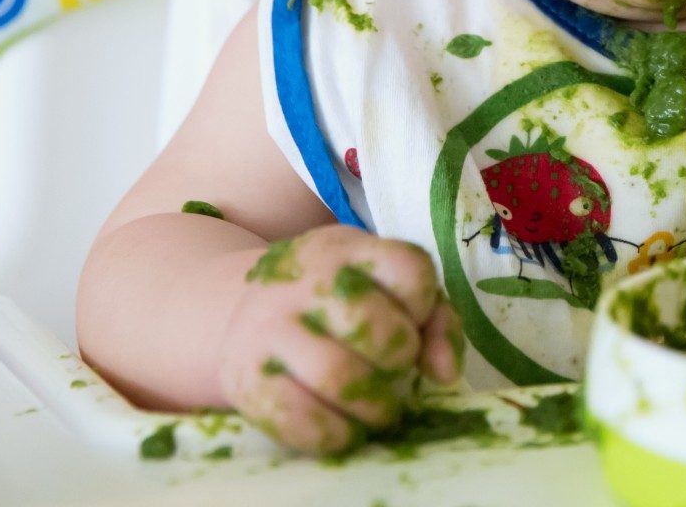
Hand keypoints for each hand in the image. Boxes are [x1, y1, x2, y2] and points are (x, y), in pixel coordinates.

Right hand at [218, 226, 462, 454]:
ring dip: (375, 407)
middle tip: (395, 372)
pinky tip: (344, 431)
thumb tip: (444, 374)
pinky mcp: (247, 377)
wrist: (240, 311)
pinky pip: (300, 419)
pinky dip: (335, 435)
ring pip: (339, 377)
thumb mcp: (385, 287)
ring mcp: (270, 327)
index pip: (410, 269)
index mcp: (349, 249)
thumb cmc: (336, 303)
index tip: (411, 323)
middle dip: (400, 360)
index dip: (424, 306)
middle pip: (378, 328)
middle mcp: (307, 281)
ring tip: (379, 409)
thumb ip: (434, 320)